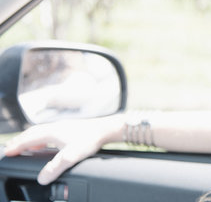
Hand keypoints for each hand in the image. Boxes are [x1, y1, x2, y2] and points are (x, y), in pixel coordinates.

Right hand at [4, 116, 121, 184]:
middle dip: (20, 141)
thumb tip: (42, 178)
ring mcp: (63, 126)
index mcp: (52, 131)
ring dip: (31, 139)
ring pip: (41, 132)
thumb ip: (56, 167)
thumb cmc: (91, 139)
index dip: (17, 145)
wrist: (106, 129)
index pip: (29, 138)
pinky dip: (41, 138)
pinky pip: (49, 132)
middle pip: (33, 133)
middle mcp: (56, 127)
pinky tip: (46, 145)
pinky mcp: (70, 128)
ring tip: (25, 147)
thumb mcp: (71, 156)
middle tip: (11, 148)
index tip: (7, 151)